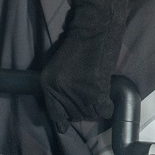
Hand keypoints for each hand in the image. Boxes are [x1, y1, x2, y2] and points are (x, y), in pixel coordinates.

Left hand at [38, 0, 152, 128]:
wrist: (94, 30)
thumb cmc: (78, 46)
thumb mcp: (59, 69)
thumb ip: (58, 91)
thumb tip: (63, 123)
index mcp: (48, 84)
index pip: (55, 114)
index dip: (64, 120)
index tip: (67, 125)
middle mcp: (60, 90)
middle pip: (75, 116)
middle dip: (83, 111)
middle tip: (89, 98)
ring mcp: (77, 92)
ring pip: (89, 115)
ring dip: (95, 109)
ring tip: (98, 95)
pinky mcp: (95, 91)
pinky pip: (103, 111)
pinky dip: (107, 107)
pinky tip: (106, 97)